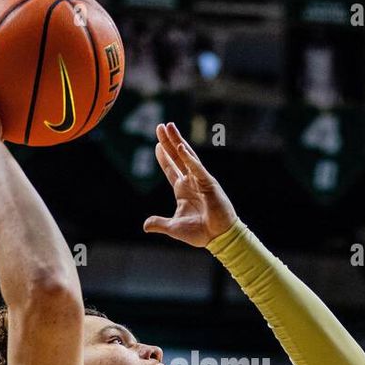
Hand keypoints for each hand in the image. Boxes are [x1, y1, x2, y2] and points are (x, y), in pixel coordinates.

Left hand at [143, 122, 236, 246]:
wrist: (218, 237)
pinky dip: (189, 158)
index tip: (157, 145)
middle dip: (168, 142)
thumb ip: (159, 223)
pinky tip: (181, 147)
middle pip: (177, 157)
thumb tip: (145, 226)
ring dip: (178, 141)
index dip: (163, 157)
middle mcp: (191, 182)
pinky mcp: (209, 183)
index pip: (171, 169)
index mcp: (183, 190)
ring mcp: (201, 181)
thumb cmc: (200, 232)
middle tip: (160, 126)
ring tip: (169, 127)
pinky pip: (197, 168)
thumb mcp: (174, 227)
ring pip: (187, 156)